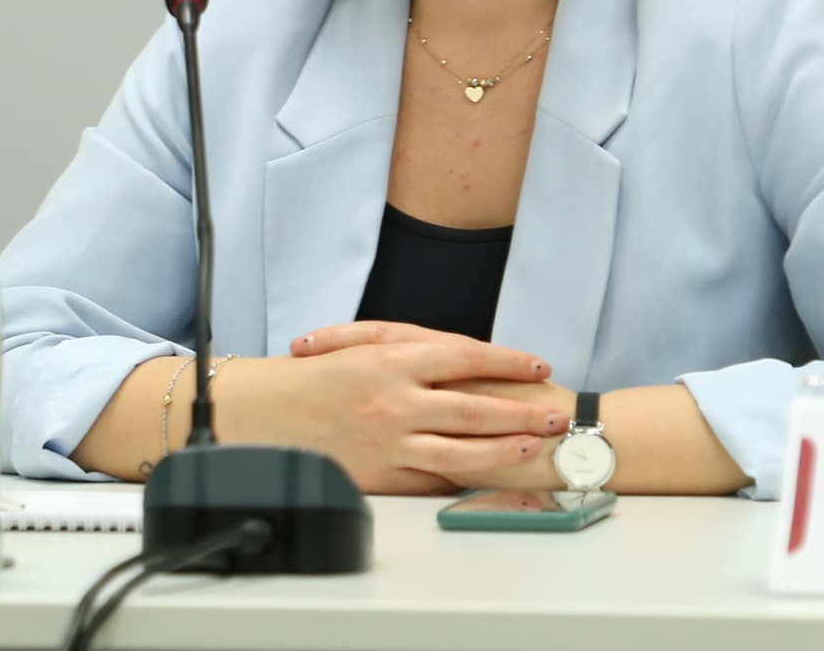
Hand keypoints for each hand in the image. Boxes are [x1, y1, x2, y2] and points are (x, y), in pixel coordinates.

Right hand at [266, 323, 570, 493]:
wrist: (268, 414)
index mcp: (392, 361)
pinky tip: (492, 475)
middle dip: (522, 411)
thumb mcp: (363, 343)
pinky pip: (433, 480)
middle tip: (556, 413)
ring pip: (461, 451)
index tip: (537, 364)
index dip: (507, 361)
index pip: (466, 357)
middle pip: (474, 408)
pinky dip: (466, 477)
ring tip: (536, 444)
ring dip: (505, 448)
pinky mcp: (382, 478)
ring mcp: (390, 443)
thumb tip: (467, 356)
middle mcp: (395, 402)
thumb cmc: (317, 375)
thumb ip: (415, 345)